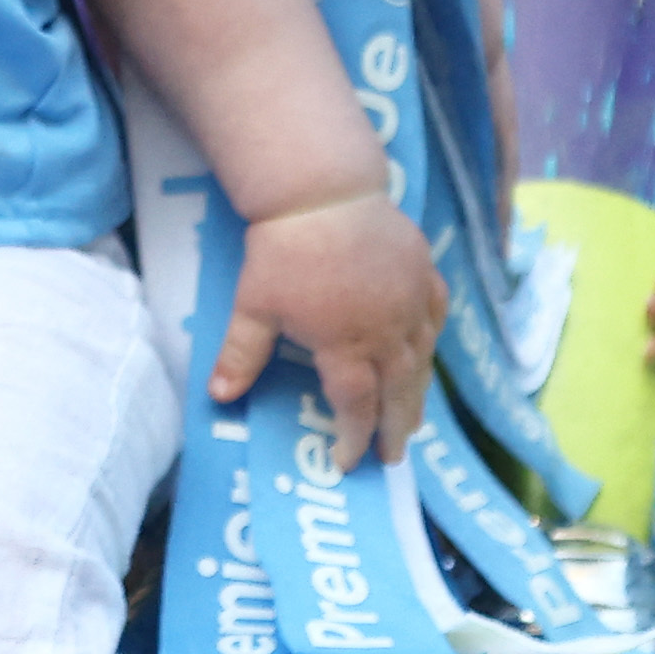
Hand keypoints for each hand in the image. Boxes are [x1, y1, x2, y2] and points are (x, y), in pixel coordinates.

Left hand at [216, 191, 447, 462]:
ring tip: (413, 419)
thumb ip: (241, 354)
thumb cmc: (285, 251)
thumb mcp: (254, 305)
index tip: (347, 461)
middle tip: (393, 458)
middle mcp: (387, 331)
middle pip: (399, 392)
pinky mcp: (424, 273)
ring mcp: (411, 302)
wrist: (324, 191)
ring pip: (424, 360)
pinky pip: (435, 317)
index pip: (357, 406)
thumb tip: (219, 397)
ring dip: (418, 394)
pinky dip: (431, 341)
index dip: (354, 437)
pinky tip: (426, 351)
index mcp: (346, 345)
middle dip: (396, 429)